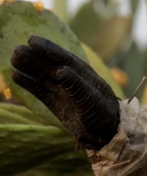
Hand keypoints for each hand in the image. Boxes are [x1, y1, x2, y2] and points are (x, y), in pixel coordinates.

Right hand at [11, 35, 119, 149]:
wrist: (104, 135)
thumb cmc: (103, 115)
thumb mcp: (91, 99)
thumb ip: (76, 85)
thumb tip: (60, 70)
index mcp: (85, 74)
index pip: (65, 58)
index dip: (50, 49)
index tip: (32, 40)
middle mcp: (73, 80)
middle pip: (51, 65)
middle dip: (35, 56)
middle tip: (17, 49)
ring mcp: (64, 92)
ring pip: (43, 76)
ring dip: (29, 67)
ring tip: (14, 58)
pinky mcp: (56, 104)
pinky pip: (40, 90)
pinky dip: (29, 83)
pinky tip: (16, 75)